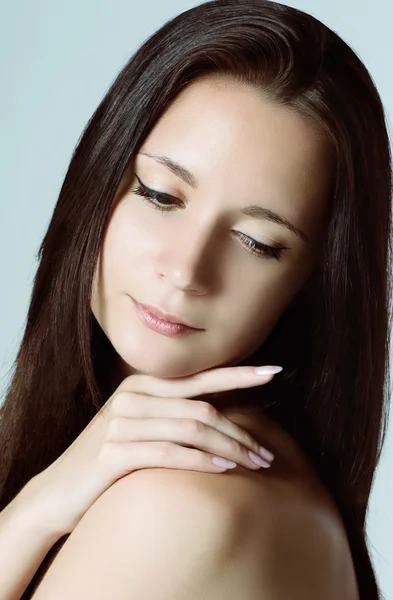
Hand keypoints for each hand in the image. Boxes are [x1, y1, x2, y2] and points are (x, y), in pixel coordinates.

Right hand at [33, 365, 277, 534]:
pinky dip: (200, 460)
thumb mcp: (141, 427)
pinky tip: (223, 469)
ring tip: (254, 466)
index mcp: (143, 385)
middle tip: (268, 455)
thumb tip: (222, 417)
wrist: (59, 490)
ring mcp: (122, 422)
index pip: (200, 378)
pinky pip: (168, 452)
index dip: (239, 374)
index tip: (273, 372)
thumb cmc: (110, 458)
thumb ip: (174, 414)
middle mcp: (133, 396)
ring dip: (230, 449)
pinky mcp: (113, 452)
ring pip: (192, 430)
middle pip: (203, 409)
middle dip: (241, 432)